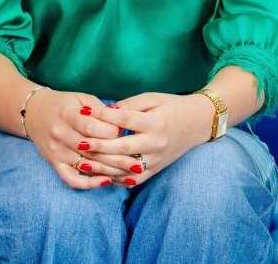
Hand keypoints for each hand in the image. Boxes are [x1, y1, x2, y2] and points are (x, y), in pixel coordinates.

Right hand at [23, 89, 120, 188]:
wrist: (34, 112)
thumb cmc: (64, 104)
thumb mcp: (81, 98)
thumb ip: (100, 110)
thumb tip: (121, 122)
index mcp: (68, 114)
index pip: (92, 127)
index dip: (112, 132)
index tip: (127, 133)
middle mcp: (60, 134)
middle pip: (92, 150)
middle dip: (118, 158)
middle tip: (139, 163)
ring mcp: (56, 151)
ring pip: (86, 166)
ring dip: (109, 172)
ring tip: (130, 174)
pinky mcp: (54, 163)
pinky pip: (71, 179)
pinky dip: (88, 183)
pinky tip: (106, 181)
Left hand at [77, 92, 212, 186]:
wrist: (198, 122)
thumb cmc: (171, 105)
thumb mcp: (152, 98)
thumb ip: (130, 104)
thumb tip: (106, 111)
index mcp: (155, 122)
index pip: (124, 120)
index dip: (103, 115)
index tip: (84, 111)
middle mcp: (156, 143)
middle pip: (123, 148)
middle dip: (100, 146)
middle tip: (80, 142)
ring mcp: (157, 159)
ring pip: (127, 168)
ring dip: (105, 166)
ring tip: (85, 162)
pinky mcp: (157, 169)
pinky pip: (136, 179)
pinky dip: (118, 178)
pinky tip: (102, 175)